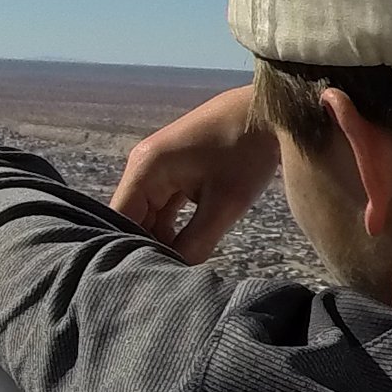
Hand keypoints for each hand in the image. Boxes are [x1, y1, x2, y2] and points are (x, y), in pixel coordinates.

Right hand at [110, 86, 278, 263]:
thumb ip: (196, 243)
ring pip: (148, 216)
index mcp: (146, 169)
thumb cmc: (248, 151)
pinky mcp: (174, 172)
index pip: (119, 220)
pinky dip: (172, 228)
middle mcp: (143, 167)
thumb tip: (177, 274)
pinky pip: (163, 207)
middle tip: (166, 280)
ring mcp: (158, 169)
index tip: (146, 279)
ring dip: (162, 240)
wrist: (271, 111)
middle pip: (131, 220)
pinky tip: (187, 249)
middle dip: (147, 248)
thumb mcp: (225, 204)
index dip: (129, 251)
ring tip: (178, 269)